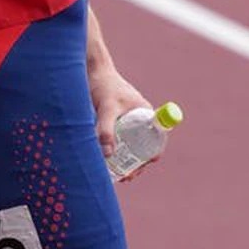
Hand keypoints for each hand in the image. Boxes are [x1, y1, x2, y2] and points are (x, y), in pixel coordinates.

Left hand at [87, 64, 153, 179]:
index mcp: (146, 112)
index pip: (158, 137)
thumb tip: (108, 154)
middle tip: (128, 177)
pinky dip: (118, 153)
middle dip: (138, 164)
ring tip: (119, 177)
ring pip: (132, 145)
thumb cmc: (103, 85)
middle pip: (144, 146)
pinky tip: (108, 165)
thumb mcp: (106, 107)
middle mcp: (140, 118)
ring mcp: (128, 120)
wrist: (91, 70)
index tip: (144, 165)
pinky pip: (121, 140)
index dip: (154, 153)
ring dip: (128, 161)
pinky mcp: (116, 122)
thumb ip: (106, 129)